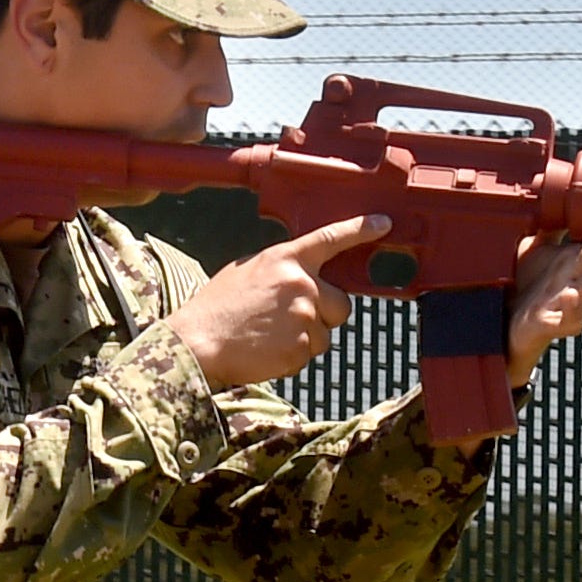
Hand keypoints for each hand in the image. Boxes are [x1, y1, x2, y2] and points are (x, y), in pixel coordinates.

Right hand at [173, 216, 387, 389]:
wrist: (198, 343)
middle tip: (289, 320)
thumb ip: (282, 270)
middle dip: (324, 314)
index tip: (383, 224)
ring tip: (269, 336)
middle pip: (341, 303)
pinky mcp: (301, 347)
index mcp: (285, 258)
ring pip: (326, 333)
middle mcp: (302, 284)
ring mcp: (304, 317)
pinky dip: (292, 357)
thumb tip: (302, 277)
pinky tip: (266, 350)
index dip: (360, 230)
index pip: (330, 239)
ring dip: (305, 338)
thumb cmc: (217, 308)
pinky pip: (309, 355)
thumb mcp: (247, 271)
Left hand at [504, 209, 581, 383]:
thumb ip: (549, 224)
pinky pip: (564, 322)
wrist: (503, 325)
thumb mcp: (536, 248)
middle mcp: (575, 283)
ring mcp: (564, 306)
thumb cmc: (525, 285)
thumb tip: (558, 192)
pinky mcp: (546, 326)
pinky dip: (570, 314)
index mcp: (575, 262)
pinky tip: (571, 300)